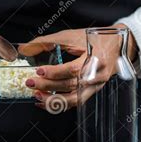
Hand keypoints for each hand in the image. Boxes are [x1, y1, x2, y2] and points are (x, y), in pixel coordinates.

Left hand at [20, 24, 136, 111]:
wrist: (116, 45)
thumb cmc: (94, 38)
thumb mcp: (71, 36)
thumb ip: (46, 42)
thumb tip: (24, 48)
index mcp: (95, 58)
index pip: (73, 69)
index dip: (54, 72)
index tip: (38, 70)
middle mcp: (97, 75)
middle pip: (71, 86)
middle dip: (48, 87)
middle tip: (30, 83)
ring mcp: (95, 86)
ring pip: (74, 100)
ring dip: (53, 101)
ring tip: (36, 96)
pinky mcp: (91, 92)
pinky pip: (75, 103)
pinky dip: (58, 105)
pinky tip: (44, 102)